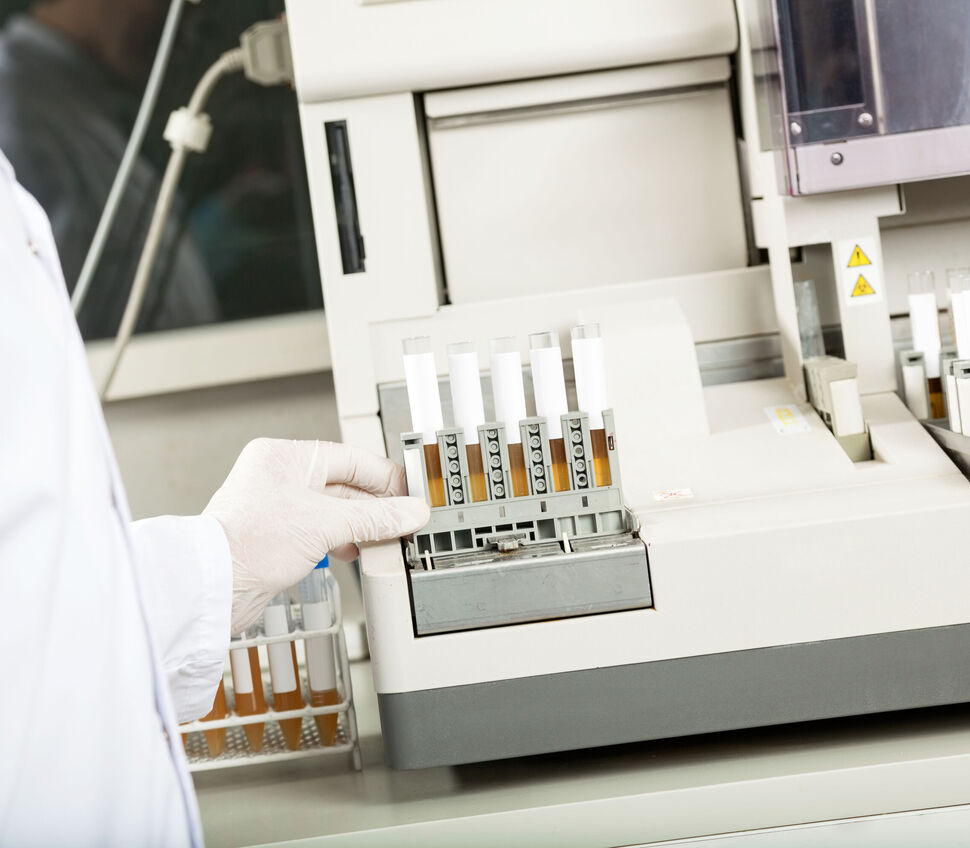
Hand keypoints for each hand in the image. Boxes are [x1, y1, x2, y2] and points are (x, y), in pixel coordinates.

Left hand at [204, 438, 428, 633]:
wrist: (213, 589)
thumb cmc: (247, 545)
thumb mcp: (325, 525)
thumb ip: (375, 518)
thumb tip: (410, 512)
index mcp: (286, 457)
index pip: (351, 460)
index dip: (386, 478)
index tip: (411, 494)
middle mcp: (280, 477)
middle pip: (345, 486)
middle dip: (376, 507)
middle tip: (405, 521)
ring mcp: (278, 507)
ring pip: (334, 511)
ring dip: (361, 526)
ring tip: (387, 540)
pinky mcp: (277, 536)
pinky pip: (321, 531)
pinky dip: (342, 540)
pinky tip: (358, 552)